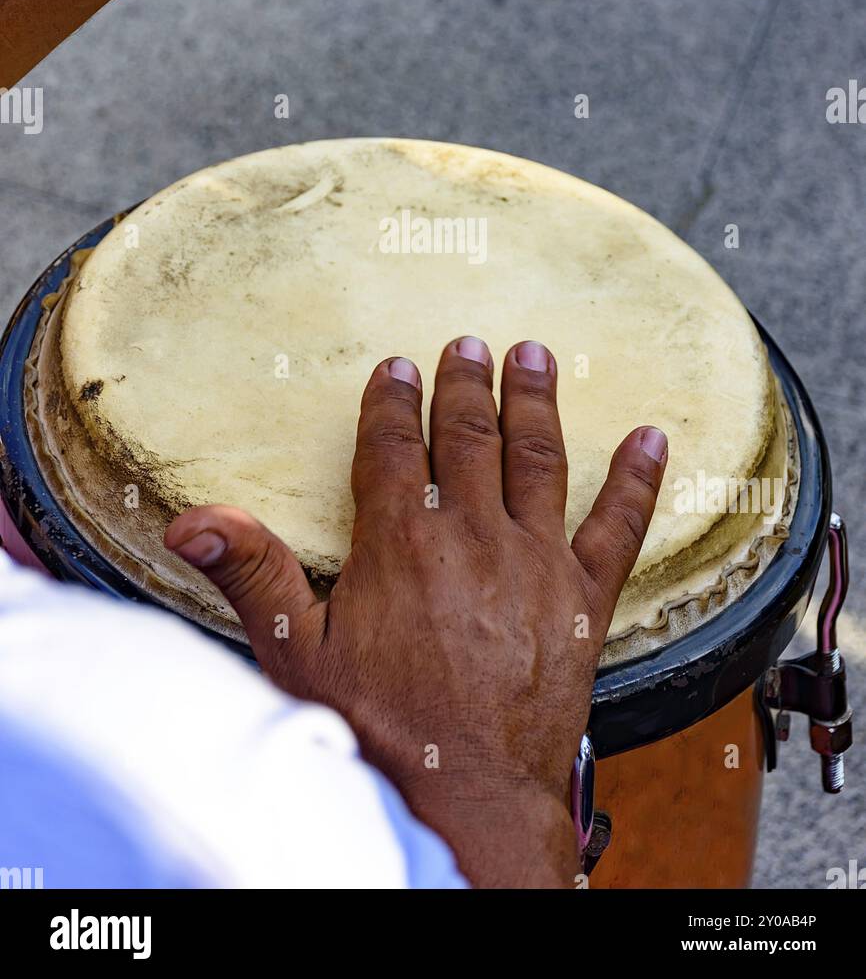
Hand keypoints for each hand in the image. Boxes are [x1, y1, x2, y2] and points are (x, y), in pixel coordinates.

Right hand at [166, 337, 666, 888]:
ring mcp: (535, 564)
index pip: (395, 448)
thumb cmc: (379, 732)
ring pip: (538, 460)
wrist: (467, 798)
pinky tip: (653, 440)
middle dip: (466, 384)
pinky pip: (618, 527)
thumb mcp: (295, 657)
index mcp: (402, 543)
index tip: (397, 367)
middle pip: (470, 437)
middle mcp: (473, 537)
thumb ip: (253, 575)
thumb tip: (193, 520)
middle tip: (469, 343)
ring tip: (535, 356)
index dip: (393, 401)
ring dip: (536, 403)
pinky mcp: (584, 600)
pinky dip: (638, 479)